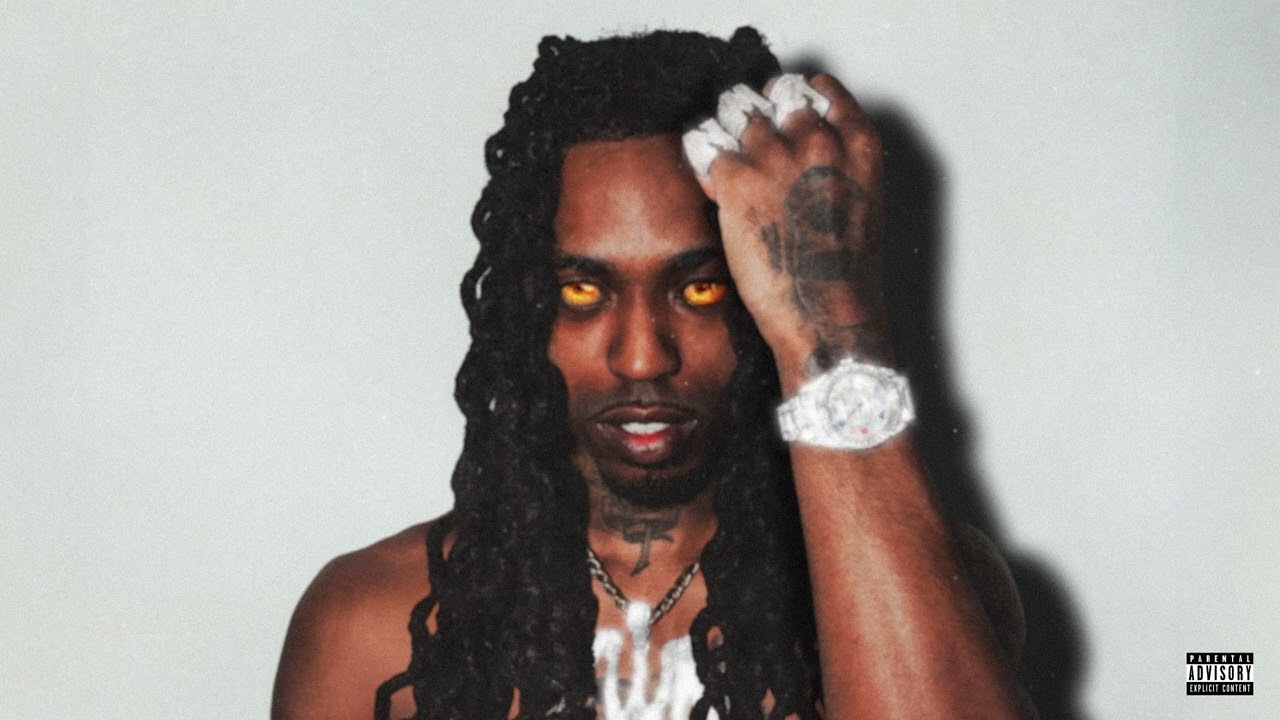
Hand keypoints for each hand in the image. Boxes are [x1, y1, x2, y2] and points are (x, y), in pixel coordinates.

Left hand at [686, 75, 889, 385]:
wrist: (825, 314)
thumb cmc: (841, 275)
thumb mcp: (860, 206)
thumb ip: (836, 168)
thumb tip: (797, 158)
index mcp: (858, 144)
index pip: (820, 89)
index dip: (796, 98)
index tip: (782, 111)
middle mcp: (818, 138)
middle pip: (776, 93)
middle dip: (760, 112)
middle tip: (745, 138)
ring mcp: (776, 154)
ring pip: (736, 110)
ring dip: (726, 131)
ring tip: (722, 159)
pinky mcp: (736, 177)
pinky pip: (704, 143)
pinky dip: (702, 159)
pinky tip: (709, 183)